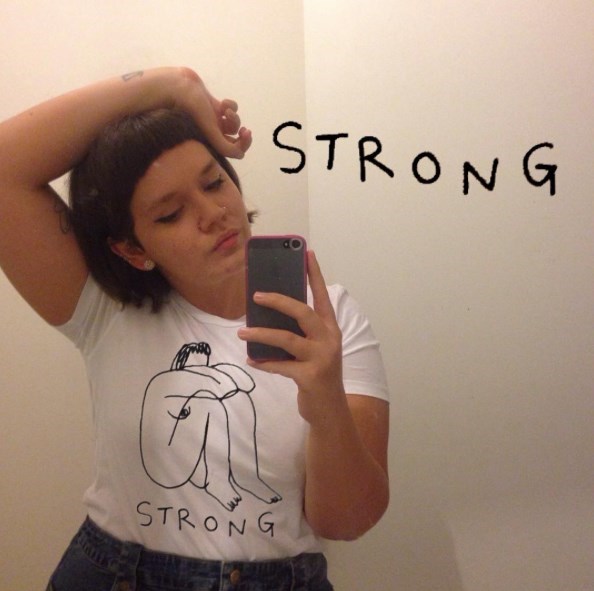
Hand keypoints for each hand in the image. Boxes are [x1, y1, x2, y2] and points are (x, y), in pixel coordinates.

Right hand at [170, 67, 251, 158]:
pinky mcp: (213, 106)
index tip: (245, 134)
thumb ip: (225, 147)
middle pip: (235, 140)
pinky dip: (230, 105)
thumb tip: (241, 155)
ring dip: (234, 116)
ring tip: (225, 111)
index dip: (243, 145)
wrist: (178, 87)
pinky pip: (229, 108)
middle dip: (242, 134)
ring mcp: (213, 119)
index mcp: (210, 143)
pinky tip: (223, 102)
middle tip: (244, 130)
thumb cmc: (192, 110)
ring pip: (233, 123)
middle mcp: (212, 133)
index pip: (232, 151)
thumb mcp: (210, 132)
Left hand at [237, 251, 345, 424]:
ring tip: (242, 333)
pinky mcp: (310, 377)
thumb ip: (301, 332)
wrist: (331, 410)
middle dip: (279, 301)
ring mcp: (321, 358)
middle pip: (303, 313)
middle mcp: (328, 340)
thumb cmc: (319, 374)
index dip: (315, 275)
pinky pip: (280, 366)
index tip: (306, 253)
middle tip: (257, 294)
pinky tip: (252, 360)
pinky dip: (264, 363)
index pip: (322, 296)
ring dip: (261, 334)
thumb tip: (269, 315)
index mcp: (330, 329)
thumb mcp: (316, 349)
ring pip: (287, 339)